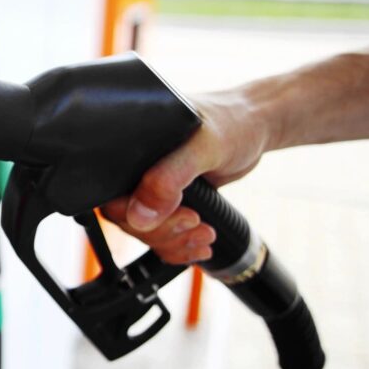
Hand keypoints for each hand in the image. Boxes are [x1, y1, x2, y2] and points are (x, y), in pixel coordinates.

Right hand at [101, 88, 270, 264]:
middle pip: (126, 219)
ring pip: (144, 231)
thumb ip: (169, 179)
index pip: (112, 194)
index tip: (176, 214)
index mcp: (131, 149)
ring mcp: (152, 186)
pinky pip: (160, 234)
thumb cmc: (232, 123)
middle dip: (163, 231)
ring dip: (174, 241)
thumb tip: (139, 215)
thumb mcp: (202, 147)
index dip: (135, 214)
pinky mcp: (169, 200)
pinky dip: (178, 246)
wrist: (257, 126)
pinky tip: (198, 243)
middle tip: (194, 221)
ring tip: (205, 233)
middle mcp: (137, 169)